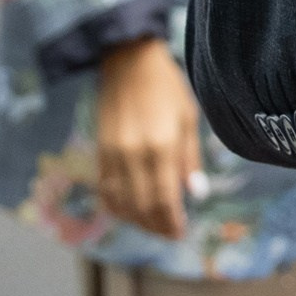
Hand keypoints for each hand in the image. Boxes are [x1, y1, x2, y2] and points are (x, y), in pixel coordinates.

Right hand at [96, 37, 200, 237]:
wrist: (128, 61)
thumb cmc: (167, 87)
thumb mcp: (188, 119)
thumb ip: (190, 159)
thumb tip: (196, 193)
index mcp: (160, 146)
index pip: (164, 199)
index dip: (171, 222)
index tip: (180, 233)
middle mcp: (133, 155)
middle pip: (141, 206)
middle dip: (156, 226)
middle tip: (169, 233)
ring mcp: (112, 154)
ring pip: (120, 202)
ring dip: (136, 220)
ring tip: (153, 225)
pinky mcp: (99, 151)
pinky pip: (105, 189)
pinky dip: (116, 206)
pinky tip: (129, 210)